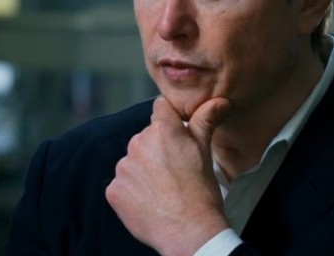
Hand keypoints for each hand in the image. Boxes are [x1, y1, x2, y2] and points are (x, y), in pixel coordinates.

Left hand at [105, 96, 230, 255]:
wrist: (189, 232)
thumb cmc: (201, 192)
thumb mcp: (205, 151)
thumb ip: (205, 120)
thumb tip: (219, 100)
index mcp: (162, 129)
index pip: (160, 108)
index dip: (170, 120)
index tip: (176, 135)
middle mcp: (138, 142)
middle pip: (146, 137)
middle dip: (157, 149)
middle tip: (173, 170)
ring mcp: (123, 167)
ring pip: (133, 161)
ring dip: (143, 170)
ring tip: (162, 189)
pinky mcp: (114, 189)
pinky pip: (122, 184)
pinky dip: (132, 191)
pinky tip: (149, 201)